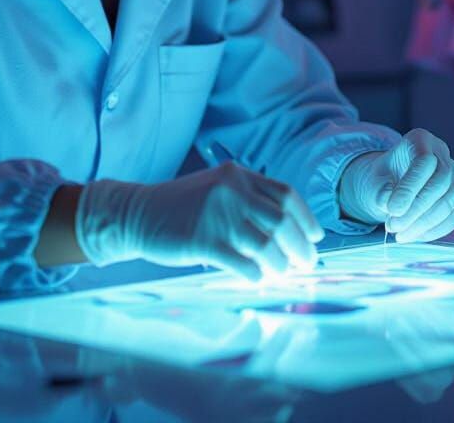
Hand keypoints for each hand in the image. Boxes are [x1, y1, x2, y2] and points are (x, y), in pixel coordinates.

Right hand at [75, 162, 322, 282]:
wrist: (138, 212)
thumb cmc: (182, 205)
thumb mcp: (217, 188)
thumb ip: (247, 200)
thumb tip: (288, 231)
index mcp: (237, 174)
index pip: (285, 194)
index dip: (306, 218)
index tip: (316, 237)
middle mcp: (231, 190)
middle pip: (281, 221)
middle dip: (300, 246)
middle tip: (306, 262)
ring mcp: (216, 215)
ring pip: (266, 245)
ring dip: (280, 264)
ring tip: (282, 273)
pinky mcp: (202, 241)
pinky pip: (242, 263)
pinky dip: (256, 274)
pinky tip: (258, 278)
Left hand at [338, 129, 453, 242]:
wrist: (393, 182)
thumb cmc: (383, 177)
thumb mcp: (374, 179)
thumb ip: (382, 191)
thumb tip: (395, 210)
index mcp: (420, 140)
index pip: (423, 162)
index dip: (409, 188)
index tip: (392, 210)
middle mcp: (442, 154)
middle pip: (440, 183)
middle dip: (416, 210)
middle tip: (393, 227)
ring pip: (449, 202)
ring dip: (425, 224)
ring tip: (401, 235)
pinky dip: (435, 230)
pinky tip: (415, 236)